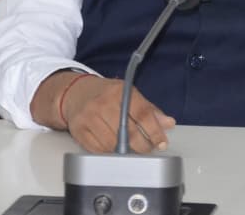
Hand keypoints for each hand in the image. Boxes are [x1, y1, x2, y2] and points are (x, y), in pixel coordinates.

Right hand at [60, 74, 175, 153]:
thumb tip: (168, 123)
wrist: (76, 93)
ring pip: (113, 144)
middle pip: (129, 132)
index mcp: (119, 91)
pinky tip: (114, 148)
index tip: (161, 143)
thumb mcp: (129, 94)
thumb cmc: (106, 94)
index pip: (143, 114)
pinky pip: (99, 150)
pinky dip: (110, 153)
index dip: (155, 131)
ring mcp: (89, 117)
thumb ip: (149, 110)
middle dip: (143, 145)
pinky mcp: (79, 131)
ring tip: (131, 148)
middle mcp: (103, 103)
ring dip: (126, 151)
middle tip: (148, 148)